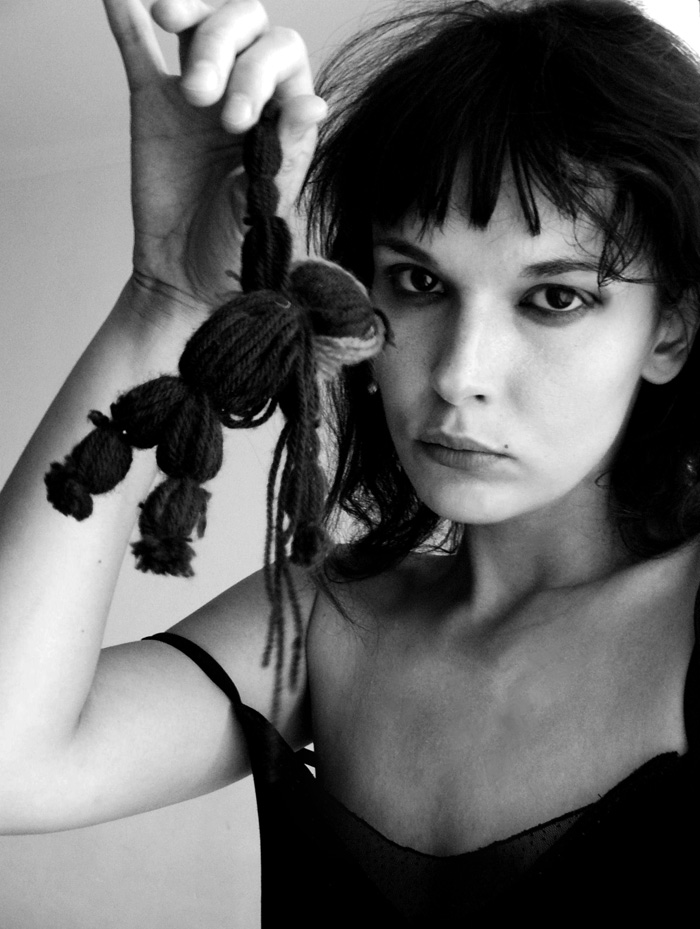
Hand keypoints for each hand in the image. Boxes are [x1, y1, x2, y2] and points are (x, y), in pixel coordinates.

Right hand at [102, 0, 325, 310]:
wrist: (185, 278)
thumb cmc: (236, 250)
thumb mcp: (265, 208)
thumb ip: (284, 156)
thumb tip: (316, 105)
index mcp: (282, 114)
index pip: (282, 57)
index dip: (259, 73)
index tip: (235, 121)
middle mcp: (245, 92)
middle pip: (243, 27)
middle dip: (222, 47)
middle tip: (202, 97)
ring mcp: (198, 93)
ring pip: (199, 24)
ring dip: (189, 11)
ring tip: (166, 18)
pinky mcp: (153, 102)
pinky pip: (139, 49)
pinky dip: (127, 18)